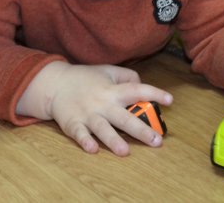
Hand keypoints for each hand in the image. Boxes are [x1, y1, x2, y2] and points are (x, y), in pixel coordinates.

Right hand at [16, 61, 172, 155]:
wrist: (54, 83)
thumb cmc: (84, 79)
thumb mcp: (106, 71)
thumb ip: (126, 76)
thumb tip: (142, 85)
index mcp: (112, 90)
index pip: (136, 90)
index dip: (153, 93)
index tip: (169, 100)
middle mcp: (102, 103)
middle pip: (123, 117)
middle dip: (140, 130)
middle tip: (156, 141)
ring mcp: (87, 114)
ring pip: (102, 128)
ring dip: (113, 140)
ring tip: (125, 152)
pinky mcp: (73, 123)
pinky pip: (79, 134)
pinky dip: (85, 141)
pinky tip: (92, 149)